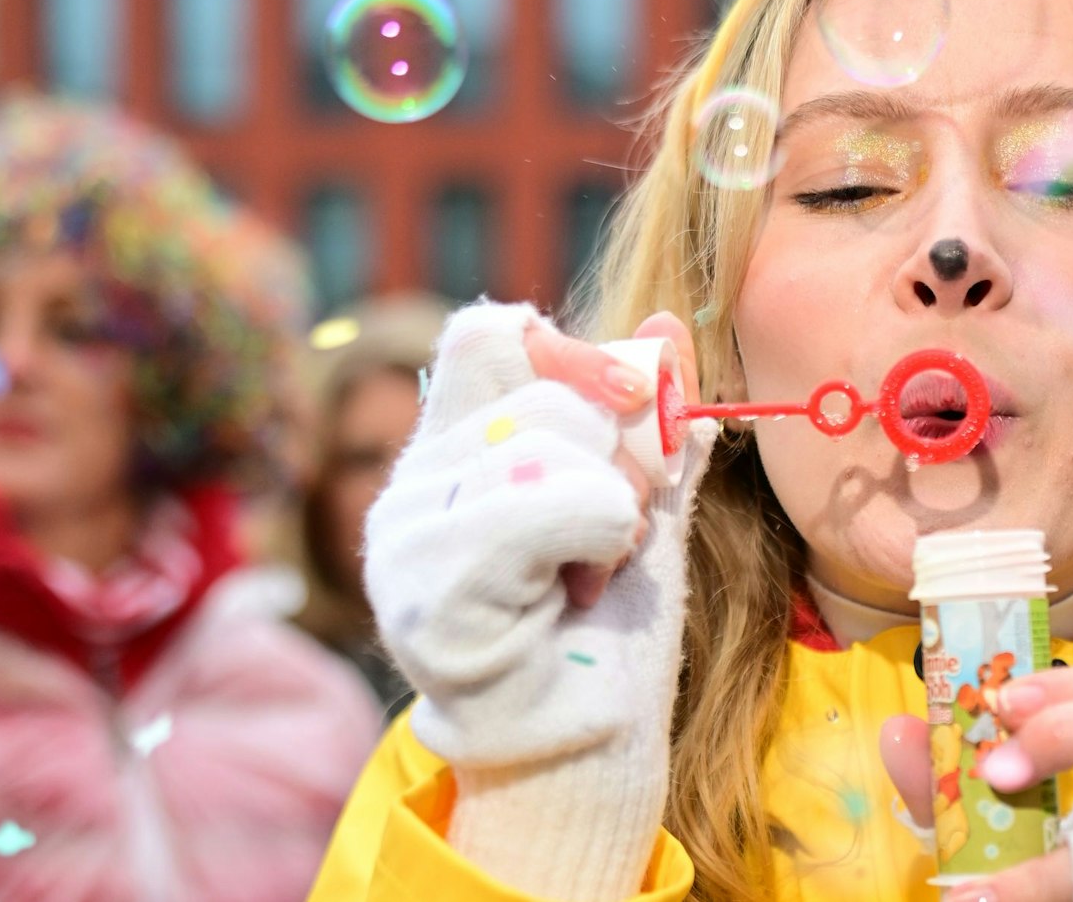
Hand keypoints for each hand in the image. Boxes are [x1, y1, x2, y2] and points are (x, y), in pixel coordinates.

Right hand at [363, 301, 718, 898]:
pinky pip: (530, 511)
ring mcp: (407, 539)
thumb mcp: (640, 503)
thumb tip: (665, 325)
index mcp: (454, 451)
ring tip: (596, 574)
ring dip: (613, 509)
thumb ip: (647, 422)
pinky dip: (592, 537)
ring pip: (543, 447)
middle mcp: (414, 485)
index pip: (489, 335)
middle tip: (625, 529)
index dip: (574, 349)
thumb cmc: (608, 632)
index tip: (636, 397)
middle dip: (622, 452)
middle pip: (543, 391)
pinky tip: (583, 590)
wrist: (592, 745)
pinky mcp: (424, 595)